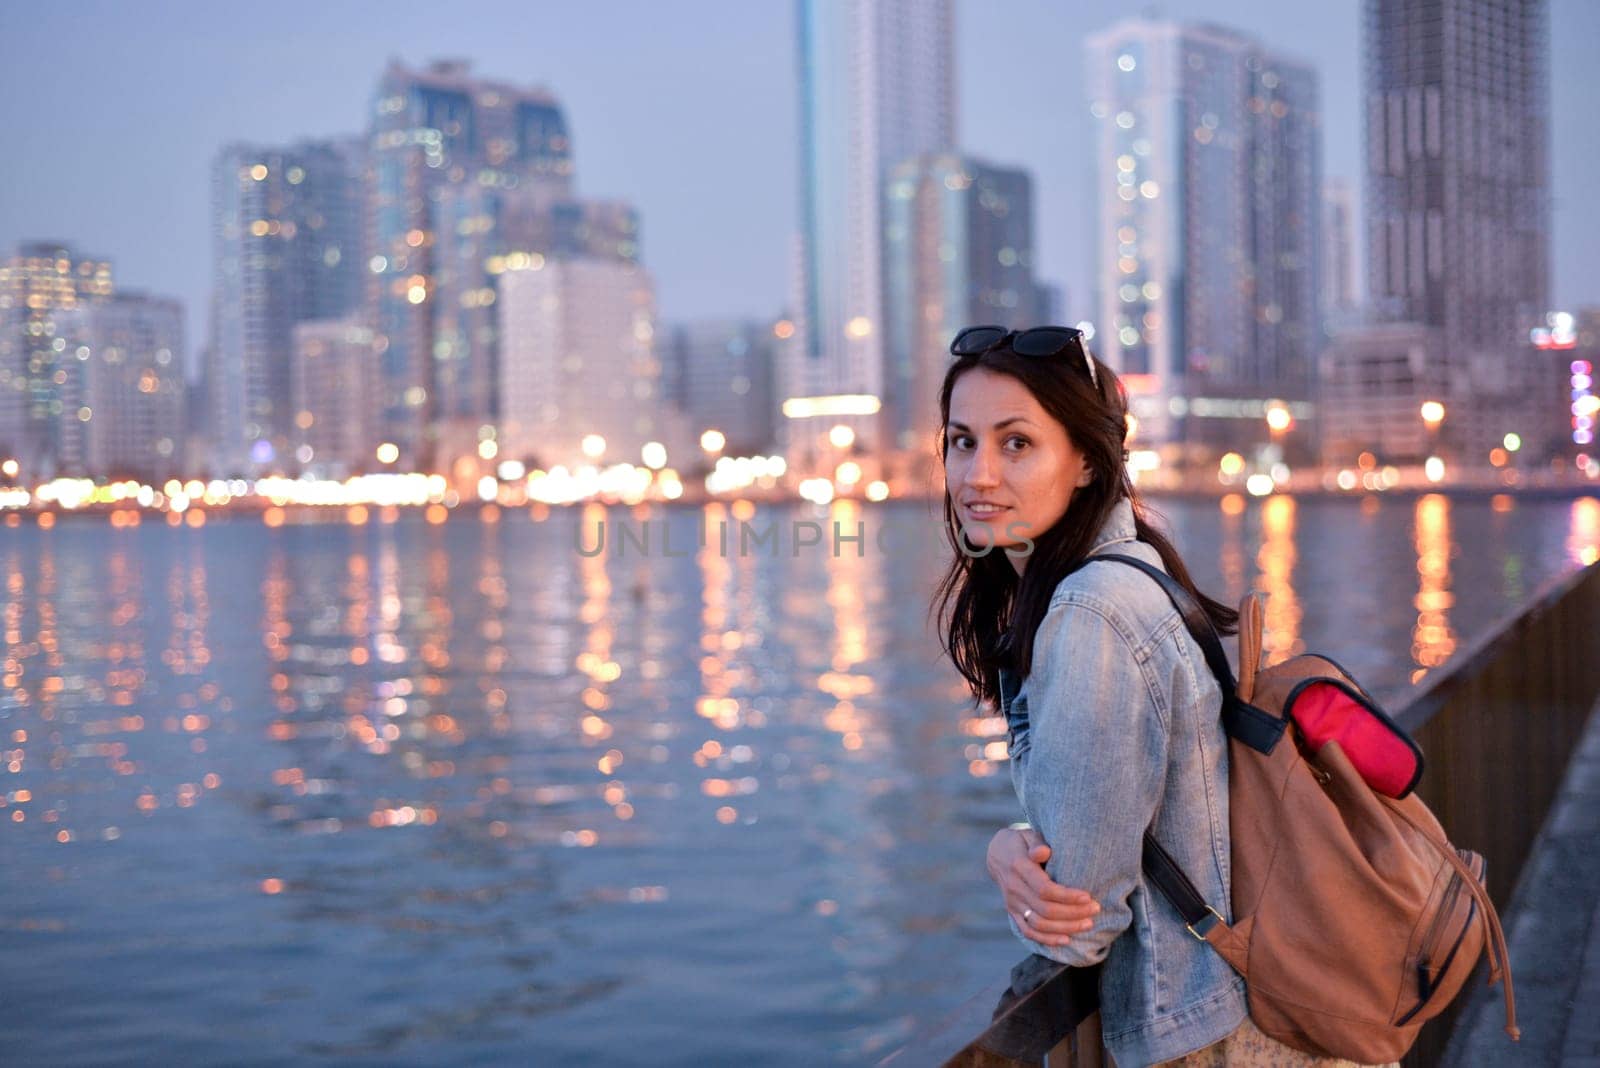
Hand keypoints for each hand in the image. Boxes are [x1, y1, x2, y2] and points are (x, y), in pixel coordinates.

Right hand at [986, 826, 1099, 945]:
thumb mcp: (1029, 836)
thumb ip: (1037, 844)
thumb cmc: (1022, 843)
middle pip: (1045, 910)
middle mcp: (1014, 888)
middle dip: (1073, 913)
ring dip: (1065, 927)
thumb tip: (1044, 852)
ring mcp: (1012, 903)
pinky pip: (1028, 931)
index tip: (1087, 897)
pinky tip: (1066, 939)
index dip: (1067, 896)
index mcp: (1018, 867)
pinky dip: (1047, 939)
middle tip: (1095, 909)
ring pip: (1039, 924)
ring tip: (1087, 923)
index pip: (1044, 889)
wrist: (997, 855)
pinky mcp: (1013, 912)